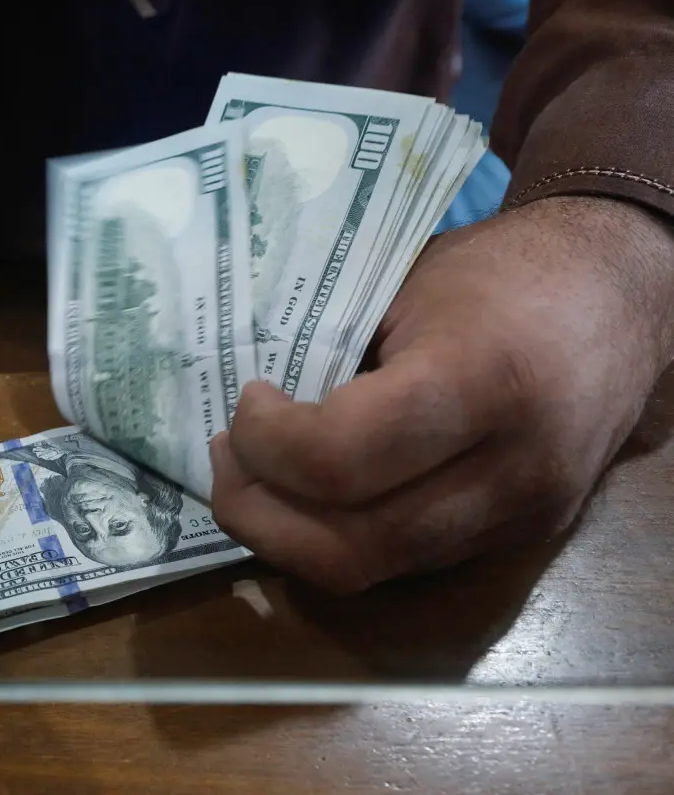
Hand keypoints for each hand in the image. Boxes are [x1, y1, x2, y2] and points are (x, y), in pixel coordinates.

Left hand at [211, 197, 673, 592]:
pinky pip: (404, 564)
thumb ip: (329, 351)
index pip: (341, 460)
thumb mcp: (404, 283)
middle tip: (224, 463)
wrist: (619, 294)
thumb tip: (243, 409)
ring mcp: (521, 519)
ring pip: (374, 573)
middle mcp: (510, 470)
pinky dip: (337, 539)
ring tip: (254, 480)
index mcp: (480, 380)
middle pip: (351, 547)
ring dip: (289, 539)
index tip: (246, 401)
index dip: (267, 443)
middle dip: (258, 515)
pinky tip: (310, 495)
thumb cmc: (501, 270)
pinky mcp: (520, 541)